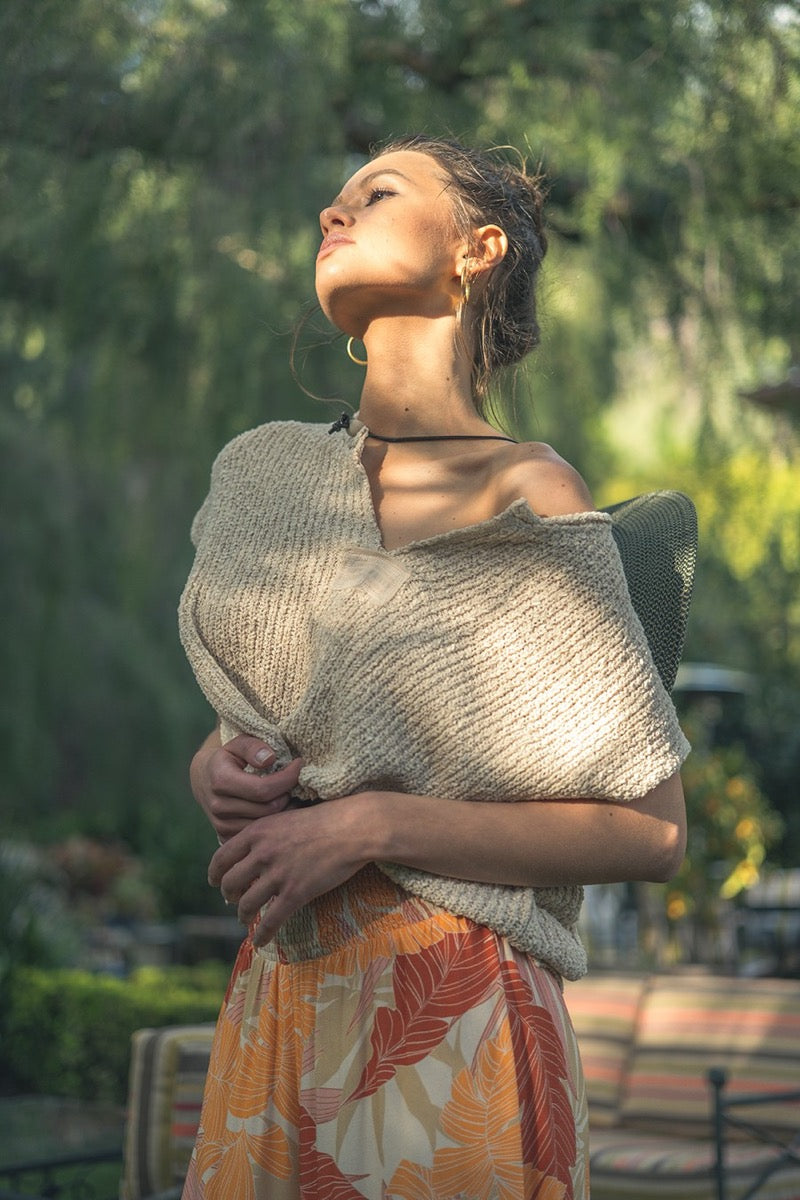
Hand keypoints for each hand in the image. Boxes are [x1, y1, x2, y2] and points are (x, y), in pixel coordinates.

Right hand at [190, 730, 302, 841]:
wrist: (204, 779)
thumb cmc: (228, 758)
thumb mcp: (238, 744)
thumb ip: (253, 746)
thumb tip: (270, 758)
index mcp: (221, 781)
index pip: (263, 789)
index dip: (287, 778)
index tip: (299, 764)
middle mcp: (218, 806)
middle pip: (268, 809)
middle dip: (288, 794)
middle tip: (296, 781)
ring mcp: (221, 825)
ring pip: (266, 824)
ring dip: (283, 810)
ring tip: (288, 793)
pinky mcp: (226, 837)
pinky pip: (257, 834)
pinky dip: (272, 823)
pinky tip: (277, 808)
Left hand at [207, 796, 371, 945]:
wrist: (352, 827)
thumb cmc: (325, 820)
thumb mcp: (286, 817)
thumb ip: (266, 835)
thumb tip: (253, 853)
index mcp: (257, 832)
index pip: (222, 857)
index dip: (215, 874)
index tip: (215, 882)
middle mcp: (262, 853)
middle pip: (230, 883)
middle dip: (230, 896)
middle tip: (235, 900)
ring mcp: (278, 874)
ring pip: (246, 904)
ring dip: (243, 915)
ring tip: (246, 918)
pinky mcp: (296, 893)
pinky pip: (271, 921)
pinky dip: (261, 934)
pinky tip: (260, 941)